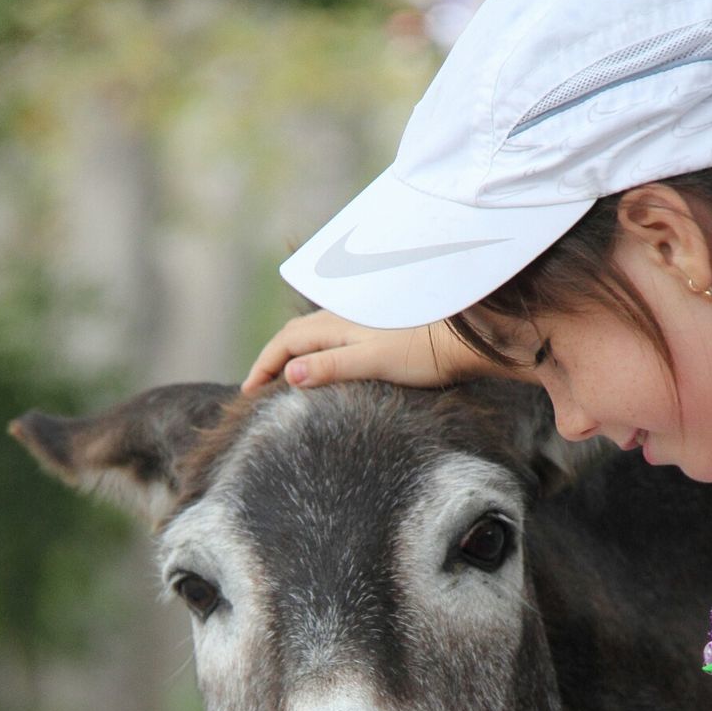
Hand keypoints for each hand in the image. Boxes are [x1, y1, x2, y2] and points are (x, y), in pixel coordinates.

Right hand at [241, 311, 489, 394]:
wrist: (463, 340)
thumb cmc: (423, 353)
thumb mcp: (373, 362)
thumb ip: (332, 367)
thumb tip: (290, 374)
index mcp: (336, 324)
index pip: (284, 342)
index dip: (262, 366)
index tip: (248, 392)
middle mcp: (343, 318)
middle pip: (294, 336)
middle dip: (272, 359)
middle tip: (258, 388)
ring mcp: (359, 323)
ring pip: (312, 336)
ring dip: (292, 355)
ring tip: (283, 380)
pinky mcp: (375, 332)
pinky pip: (330, 340)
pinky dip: (314, 354)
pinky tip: (323, 368)